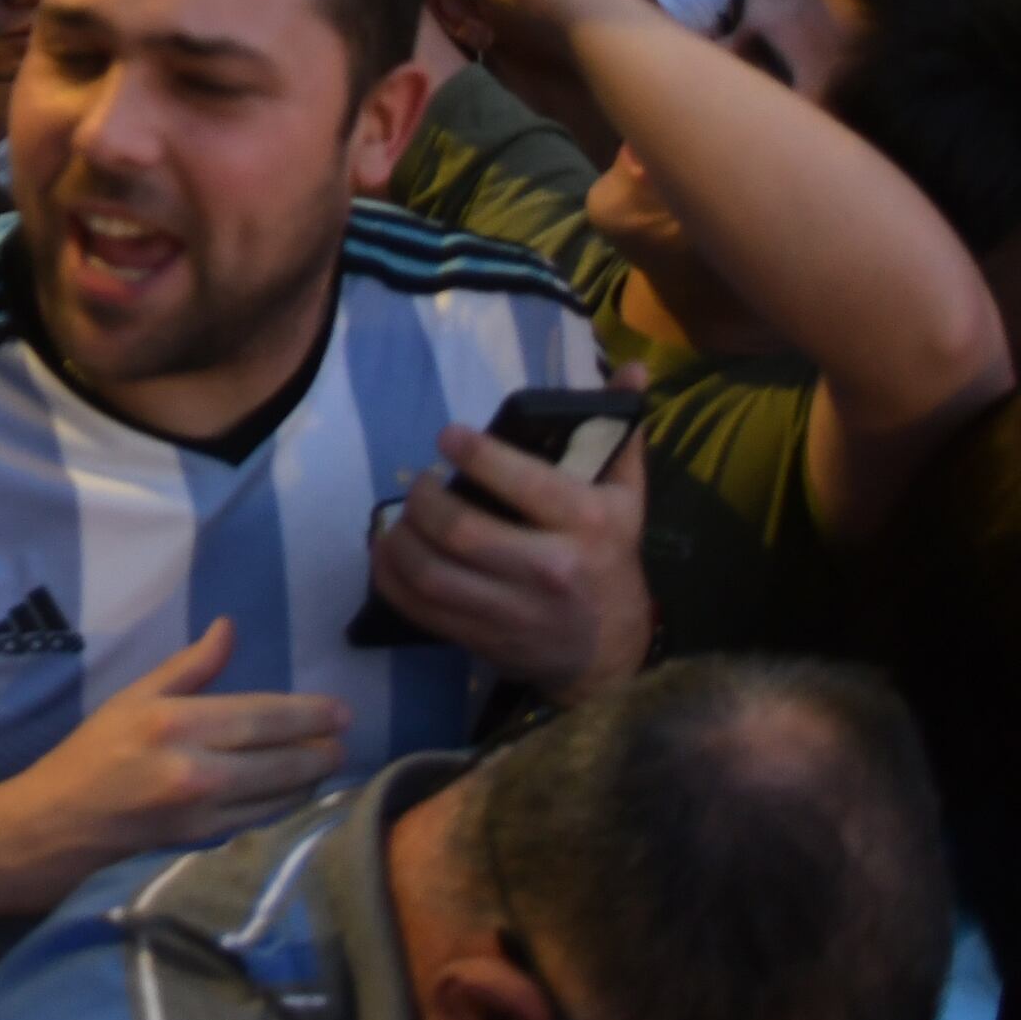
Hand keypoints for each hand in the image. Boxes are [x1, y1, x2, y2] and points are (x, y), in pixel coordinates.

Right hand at [0, 619, 350, 888]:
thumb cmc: (95, 751)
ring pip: (279, 794)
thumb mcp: (134, 696)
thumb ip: (189, 667)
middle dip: (321, 747)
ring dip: (311, 777)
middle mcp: (197, 768)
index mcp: (178, 722)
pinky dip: (287, 804)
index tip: (341, 710)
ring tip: (330, 761)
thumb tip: (229, 629)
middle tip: (346, 736)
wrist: (61, 822)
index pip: (263, 716)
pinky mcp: (204, 842)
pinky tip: (299, 792)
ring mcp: (203, 811)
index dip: (309, 714)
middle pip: (281, 757)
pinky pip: (261, 819)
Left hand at [372, 428, 652, 694]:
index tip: (448, 437)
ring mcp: (514, 612)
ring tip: (401, 518)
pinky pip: (421, 610)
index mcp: (587, 524)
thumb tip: (631, 367)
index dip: (475, 455)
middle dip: (424, 500)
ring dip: (400, 540)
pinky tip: (389, 554)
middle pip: (461, 532)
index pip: (523, 483)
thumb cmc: (611, 560)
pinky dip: (391, 579)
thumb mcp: (626, 497)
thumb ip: (618, 432)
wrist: (611, 652)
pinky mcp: (485, 639)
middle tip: (422, 483)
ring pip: (432, 575)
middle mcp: (549, 569)